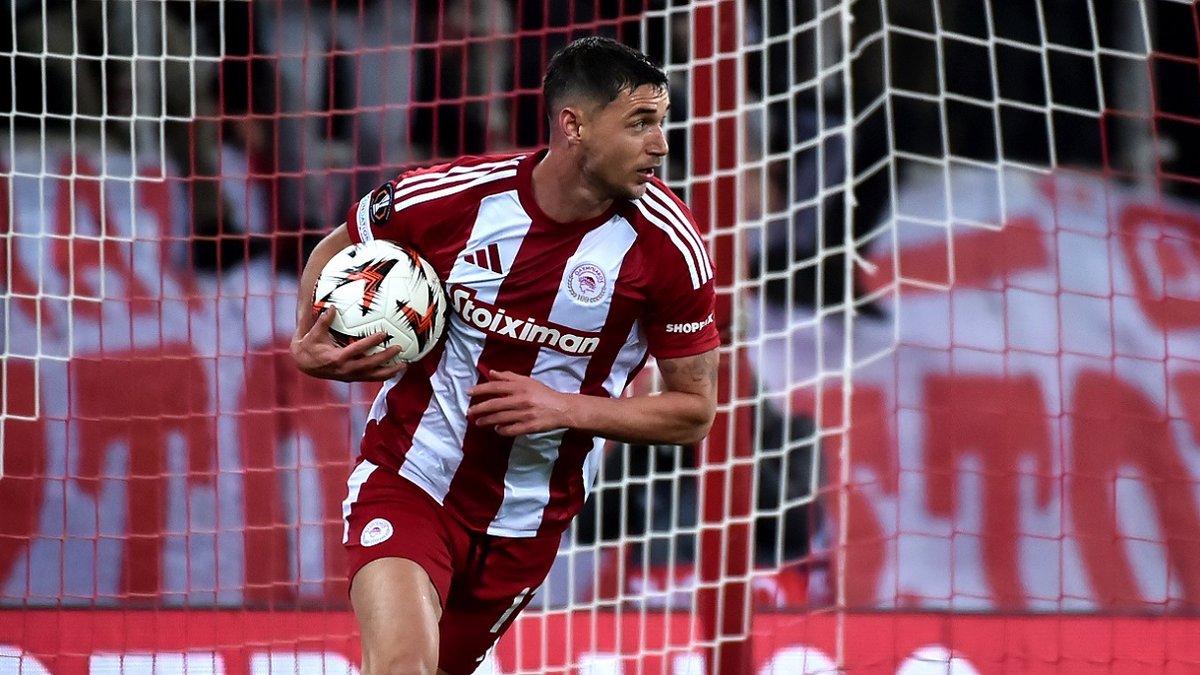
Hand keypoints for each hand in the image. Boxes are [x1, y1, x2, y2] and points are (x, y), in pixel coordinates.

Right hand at [290, 308, 406, 381]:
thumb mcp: (314, 333)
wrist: (304, 365)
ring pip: (373, 376)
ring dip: (389, 371)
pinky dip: (384, 375)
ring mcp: (350, 376)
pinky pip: (371, 378)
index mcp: (337, 358)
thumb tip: (332, 306)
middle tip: (399, 347)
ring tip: (405, 365)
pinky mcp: (353, 379)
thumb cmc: (309, 346)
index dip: (371, 342)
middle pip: (370, 365)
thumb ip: (323, 321)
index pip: (358, 350)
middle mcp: (346, 370)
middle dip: (385, 357)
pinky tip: (396, 370)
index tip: (383, 333)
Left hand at [467, 370, 572, 435]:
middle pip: (495, 404)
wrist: (562, 408)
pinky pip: (511, 430)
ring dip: (487, 420)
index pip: (495, 387)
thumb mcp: (528, 381)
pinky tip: (496, 429)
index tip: (468, 393)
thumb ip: (509, 377)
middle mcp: (521, 400)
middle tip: (469, 412)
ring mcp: (525, 414)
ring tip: (478, 422)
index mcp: (520, 387)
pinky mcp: (529, 427)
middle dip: (479, 408)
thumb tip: (491, 373)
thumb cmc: (543, 393)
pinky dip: (502, 430)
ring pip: (501, 418)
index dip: (480, 389)